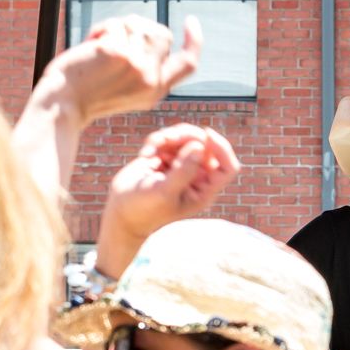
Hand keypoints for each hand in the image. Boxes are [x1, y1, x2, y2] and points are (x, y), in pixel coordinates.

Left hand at [42, 14, 201, 125]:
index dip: (194, 41)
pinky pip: (116, 25)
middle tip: (114, 40)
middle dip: (140, 28)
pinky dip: (99, 30)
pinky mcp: (119, 52)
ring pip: (139, 24)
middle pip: (161, 34)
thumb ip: (145, 69)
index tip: (191, 22)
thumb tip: (152, 34)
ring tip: (99, 46)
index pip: (188, 63)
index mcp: (155, 91)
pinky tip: (89, 47)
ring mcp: (137, 65)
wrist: (64, 105)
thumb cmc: (86, 94)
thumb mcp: (127, 89)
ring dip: (116, 27)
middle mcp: (151, 80)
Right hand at [96, 124, 240, 277]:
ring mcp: (180, 166)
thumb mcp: (165, 192)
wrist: (120, 213)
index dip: (222, 148)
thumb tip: (199, 146)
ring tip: (151, 148)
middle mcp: (196, 177)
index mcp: (204, 190)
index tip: (206, 135)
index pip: (228, 167)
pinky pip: (167, 139)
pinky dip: (156, 141)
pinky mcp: (164, 158)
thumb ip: (183, 170)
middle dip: (187, 136)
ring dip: (169, 136)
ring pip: (186, 137)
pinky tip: (144, 155)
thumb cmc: (144, 209)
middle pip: (206, 145)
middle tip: (168, 138)